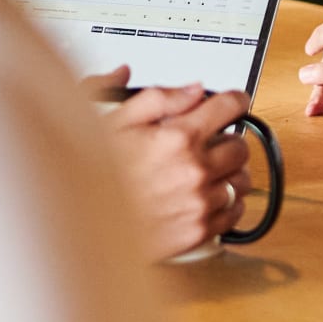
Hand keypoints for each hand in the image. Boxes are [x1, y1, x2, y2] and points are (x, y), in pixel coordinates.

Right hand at [91, 72, 253, 261]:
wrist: (81, 225)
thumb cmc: (92, 175)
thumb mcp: (114, 121)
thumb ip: (158, 99)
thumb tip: (192, 89)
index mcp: (177, 138)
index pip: (230, 106)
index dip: (234, 100)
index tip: (234, 103)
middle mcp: (194, 171)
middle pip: (240, 145)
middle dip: (226, 139)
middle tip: (210, 142)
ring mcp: (199, 203)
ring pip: (241, 180)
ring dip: (228, 172)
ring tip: (206, 172)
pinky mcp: (198, 231)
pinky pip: (234, 211)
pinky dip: (227, 203)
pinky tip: (206, 196)